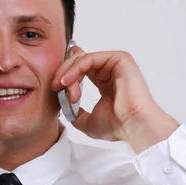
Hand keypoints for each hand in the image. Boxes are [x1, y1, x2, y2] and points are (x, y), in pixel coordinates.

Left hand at [51, 46, 178, 152]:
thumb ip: (75, 113)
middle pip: (78, 62)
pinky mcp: (119, 58)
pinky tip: (67, 81)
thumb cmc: (117, 126)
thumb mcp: (87, 121)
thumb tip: (65, 108)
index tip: (53, 84)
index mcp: (105, 81)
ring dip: (68, 72)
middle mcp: (110, 70)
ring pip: (82, 59)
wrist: (133, 126)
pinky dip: (75, 68)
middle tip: (54, 88)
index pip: (82, 68)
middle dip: (63, 74)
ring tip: (61, 87)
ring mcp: (115, 63)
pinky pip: (89, 58)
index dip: (65, 71)